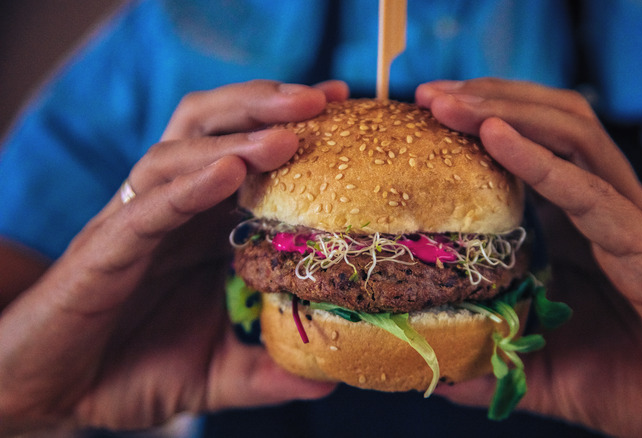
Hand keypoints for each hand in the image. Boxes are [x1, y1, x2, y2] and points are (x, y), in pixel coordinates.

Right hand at [0, 80, 348, 434]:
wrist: (53, 393)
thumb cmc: (131, 371)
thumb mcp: (217, 373)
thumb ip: (266, 373)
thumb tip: (328, 380)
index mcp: (200, 224)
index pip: (246, 155)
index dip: (289, 125)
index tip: (341, 105)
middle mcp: (170, 209)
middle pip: (212, 129)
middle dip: (264, 104)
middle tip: (322, 98)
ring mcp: (135, 223)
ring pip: (178, 153)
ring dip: (234, 137)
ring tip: (286, 134)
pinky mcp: (105, 250)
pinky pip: (147, 208)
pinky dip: (188, 186)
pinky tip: (227, 172)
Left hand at [417, 78, 641, 437]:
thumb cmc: (637, 388)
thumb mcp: (546, 371)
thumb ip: (495, 361)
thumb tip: (437, 373)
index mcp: (581, 227)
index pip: (533, 148)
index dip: (480, 123)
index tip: (424, 116)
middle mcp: (606, 209)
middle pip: (549, 123)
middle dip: (488, 98)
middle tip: (428, 94)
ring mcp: (631, 222)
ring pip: (573, 137)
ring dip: (507, 112)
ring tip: (452, 104)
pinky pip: (592, 193)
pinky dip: (542, 161)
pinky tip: (497, 138)